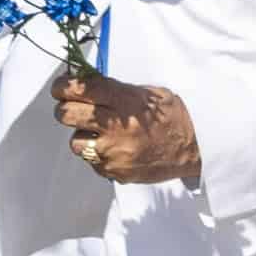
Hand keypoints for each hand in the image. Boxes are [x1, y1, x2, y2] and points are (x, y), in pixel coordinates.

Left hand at [53, 73, 200, 185]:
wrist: (195, 148)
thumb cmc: (173, 116)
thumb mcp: (149, 93)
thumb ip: (117, 89)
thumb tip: (86, 83)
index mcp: (126, 101)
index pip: (81, 89)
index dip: (63, 86)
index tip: (60, 87)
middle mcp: (116, 127)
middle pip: (67, 115)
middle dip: (65, 108)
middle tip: (72, 107)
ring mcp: (113, 153)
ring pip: (76, 142)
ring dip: (83, 135)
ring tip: (100, 133)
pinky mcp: (113, 172)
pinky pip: (92, 161)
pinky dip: (98, 154)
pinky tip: (115, 148)